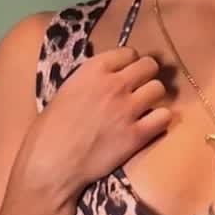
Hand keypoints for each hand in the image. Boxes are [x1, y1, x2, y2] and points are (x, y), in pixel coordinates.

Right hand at [25, 45, 169, 200]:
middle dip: (147, 76)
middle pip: (149, 66)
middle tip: (140, 89)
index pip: (128, 52)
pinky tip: (149, 126)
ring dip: (154, 97)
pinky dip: (159, 120)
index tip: (127, 74)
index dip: (130, 63)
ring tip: (144, 108)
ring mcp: (128, 109)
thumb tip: (107, 80)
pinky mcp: (137, 135)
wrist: (52, 162)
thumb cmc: (49, 130)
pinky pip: (164, 117)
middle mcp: (114, 84)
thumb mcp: (67, 91)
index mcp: (93, 70)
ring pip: (159, 89)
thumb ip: (90, 81)